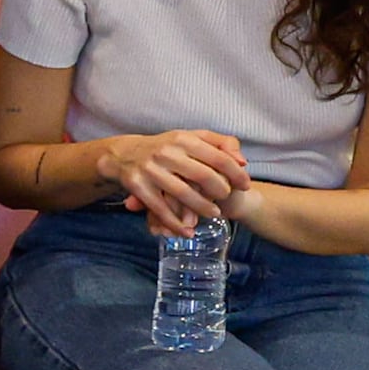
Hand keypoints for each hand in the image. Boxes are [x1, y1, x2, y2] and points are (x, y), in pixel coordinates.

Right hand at [97, 127, 252, 232]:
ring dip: (201, 208)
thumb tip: (242, 162)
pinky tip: (187, 231)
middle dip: (220, 191)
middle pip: (203, 176)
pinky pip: (160, 208)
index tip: (245, 185)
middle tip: (225, 199)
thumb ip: (222, 144)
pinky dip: (174, 223)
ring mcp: (150, 170)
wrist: (123, 154)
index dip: (236, 174)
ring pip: (182, 194)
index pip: (219, 157)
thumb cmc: (167, 147)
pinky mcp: (138, 186)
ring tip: (214, 214)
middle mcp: (166, 153)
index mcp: (184, 139)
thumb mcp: (193, 137)